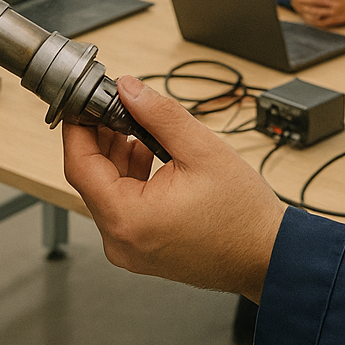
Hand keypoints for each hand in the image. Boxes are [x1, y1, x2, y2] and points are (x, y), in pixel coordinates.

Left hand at [62, 75, 286, 301]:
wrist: (267, 255)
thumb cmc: (242, 214)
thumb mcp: (202, 149)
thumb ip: (159, 114)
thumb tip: (129, 89)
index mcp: (128, 218)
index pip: (79, 166)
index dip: (77, 128)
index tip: (82, 101)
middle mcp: (120, 241)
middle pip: (91, 179)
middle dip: (100, 137)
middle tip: (115, 104)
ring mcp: (130, 250)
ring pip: (106, 192)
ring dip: (117, 157)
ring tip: (140, 127)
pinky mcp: (142, 250)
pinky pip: (122, 208)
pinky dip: (130, 178)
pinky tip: (149, 154)